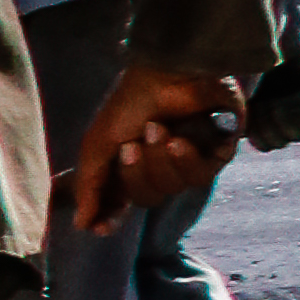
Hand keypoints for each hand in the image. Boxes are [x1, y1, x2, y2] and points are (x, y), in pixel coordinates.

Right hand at [63, 62, 242, 228]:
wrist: (168, 72)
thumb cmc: (130, 102)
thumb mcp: (97, 145)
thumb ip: (90, 185)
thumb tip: (82, 223)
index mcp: (129, 163)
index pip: (121, 201)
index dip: (112, 215)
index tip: (102, 227)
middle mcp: (159, 165)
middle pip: (147, 197)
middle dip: (136, 174)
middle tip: (131, 146)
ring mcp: (189, 159)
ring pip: (175, 188)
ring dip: (161, 161)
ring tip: (158, 129)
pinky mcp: (218, 151)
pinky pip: (202, 175)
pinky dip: (188, 159)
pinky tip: (181, 139)